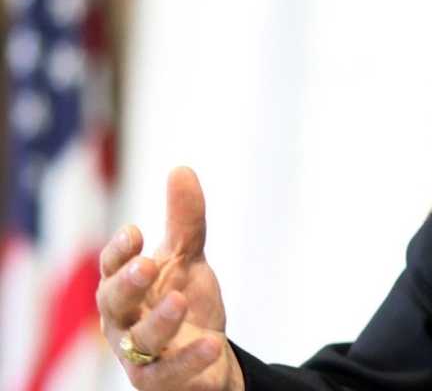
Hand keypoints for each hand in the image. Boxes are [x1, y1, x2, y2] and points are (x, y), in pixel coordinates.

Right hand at [97, 167, 244, 390]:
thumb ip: (185, 221)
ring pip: (140, 340)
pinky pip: (170, 373)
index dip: (119, 252)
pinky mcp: (161, 381)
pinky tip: (213, 343)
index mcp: (125, 288)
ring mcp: (140, 354)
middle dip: (127, 283)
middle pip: (114, 303)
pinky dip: (190, 358)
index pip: (112, 267)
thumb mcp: (187, 259)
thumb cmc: (183, 301)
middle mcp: (124, 321)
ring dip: (159, 321)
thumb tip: (181, 168)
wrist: (206, 356)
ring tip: (180, 300)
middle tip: (146, 264)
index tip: (135, 230)